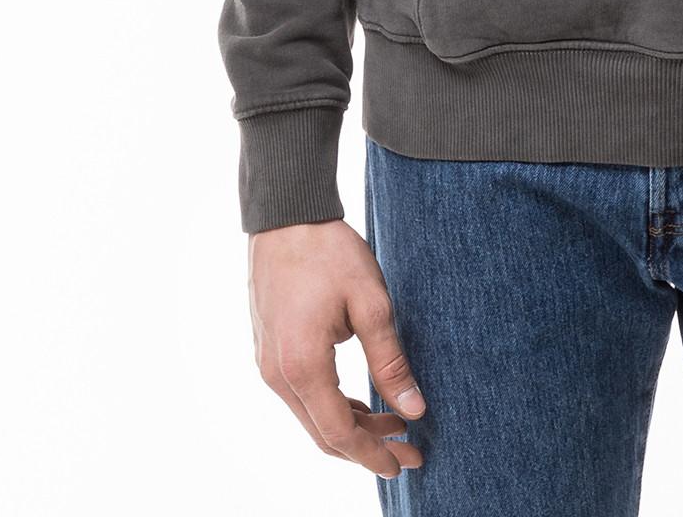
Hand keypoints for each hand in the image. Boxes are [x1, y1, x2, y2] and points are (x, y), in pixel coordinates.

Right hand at [248, 218, 428, 477]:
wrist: (285, 217)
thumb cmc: (329, 252)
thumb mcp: (370, 303)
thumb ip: (390, 360)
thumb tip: (414, 409)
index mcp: (303, 367)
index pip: (340, 433)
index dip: (374, 455)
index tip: (406, 464)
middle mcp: (278, 376)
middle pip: (324, 433)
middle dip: (367, 449)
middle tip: (410, 454)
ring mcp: (269, 364)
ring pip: (313, 417)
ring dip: (352, 427)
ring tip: (395, 426)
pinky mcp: (269, 351)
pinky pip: (303, 396)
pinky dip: (334, 406)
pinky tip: (363, 401)